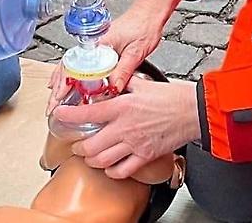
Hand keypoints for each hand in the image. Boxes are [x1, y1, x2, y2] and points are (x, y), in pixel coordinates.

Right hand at [46, 0, 186, 110]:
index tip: (59, 96)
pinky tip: (67, 84)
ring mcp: (94, 47)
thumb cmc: (144, 26)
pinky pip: (81, 64)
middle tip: (52, 106)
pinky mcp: (100, 49)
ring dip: (62, 82)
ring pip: (72, 65)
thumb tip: (113, 89)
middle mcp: (93, 45)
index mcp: (99, 44)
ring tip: (55, 99)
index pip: (75, 65)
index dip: (64, 82)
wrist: (149, 12)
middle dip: (58, 87)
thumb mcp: (136, 52)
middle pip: (68, 66)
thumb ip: (123, 71)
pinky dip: (71, 75)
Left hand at [55, 78, 200, 178]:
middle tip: (76, 143)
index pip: (87, 114)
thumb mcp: (142, 83)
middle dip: (78, 146)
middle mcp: (124, 128)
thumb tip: (110, 79)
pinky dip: (111, 171)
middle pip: (90, 145)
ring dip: (91, 160)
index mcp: (122, 106)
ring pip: (103, 160)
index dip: (68, 116)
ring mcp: (134, 144)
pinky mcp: (145, 156)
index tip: (59, 116)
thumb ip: (123, 82)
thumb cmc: (171, 96)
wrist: (192, 111)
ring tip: (89, 155)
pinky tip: (109, 166)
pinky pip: (122, 171)